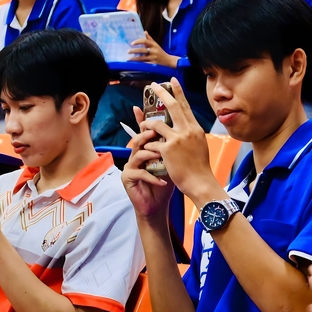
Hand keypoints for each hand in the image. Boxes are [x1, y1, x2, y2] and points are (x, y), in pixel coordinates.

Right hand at [122, 105, 175, 219]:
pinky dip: (153, 177)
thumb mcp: (172, 162)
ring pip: (137, 153)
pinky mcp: (128, 178)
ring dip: (151, 154)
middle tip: (156, 132)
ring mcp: (130, 166)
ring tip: (160, 155)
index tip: (141, 106)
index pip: (144, 131)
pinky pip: (140, 173)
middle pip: (139, 138)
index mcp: (146, 149)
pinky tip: (162, 181)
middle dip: (147, 134)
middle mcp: (135, 155)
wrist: (157, 204)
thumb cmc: (165, 182)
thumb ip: (173, 147)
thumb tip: (184, 129)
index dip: (142, 119)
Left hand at [128, 32, 177, 67]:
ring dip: (135, 58)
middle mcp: (154, 51)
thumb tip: (144, 31)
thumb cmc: (160, 52)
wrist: (168, 60)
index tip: (132, 43)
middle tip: (128, 51)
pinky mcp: (153, 64)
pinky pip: (145, 63)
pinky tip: (135, 64)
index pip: (145, 41)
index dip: (138, 42)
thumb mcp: (156, 44)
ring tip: (129, 58)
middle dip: (134, 51)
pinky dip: (139, 63)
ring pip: (142, 58)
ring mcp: (153, 58)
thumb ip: (149, 39)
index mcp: (154, 45)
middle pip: (142, 50)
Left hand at [140, 78, 220, 204]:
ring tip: (142, 126)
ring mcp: (177, 139)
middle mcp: (187, 130)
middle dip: (162, 93)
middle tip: (153, 85)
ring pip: (157, 124)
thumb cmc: (199, 167)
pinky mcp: (168, 149)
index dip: (178, 92)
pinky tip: (146, 148)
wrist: (200, 181)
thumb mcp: (200, 145)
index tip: (172, 81)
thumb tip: (186, 127)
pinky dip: (147, 144)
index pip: (186, 106)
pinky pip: (152, 142)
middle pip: (173, 106)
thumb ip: (192, 134)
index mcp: (195, 129)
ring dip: (146, 124)